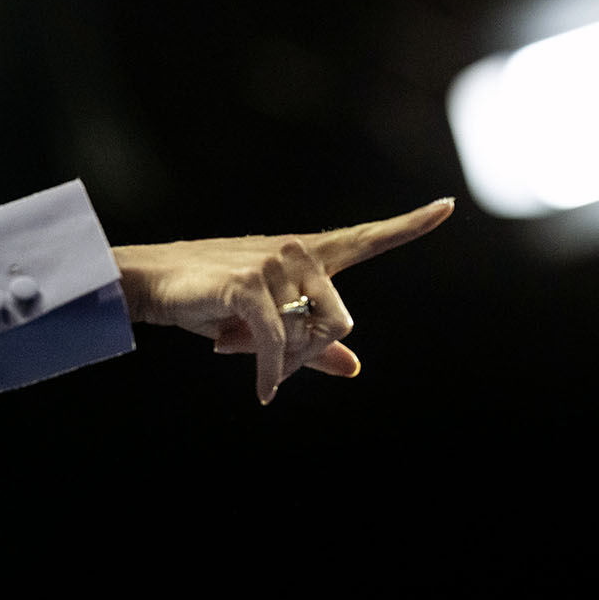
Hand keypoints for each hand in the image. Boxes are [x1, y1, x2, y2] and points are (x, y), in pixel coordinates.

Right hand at [111, 199, 454, 403]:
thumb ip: (312, 345)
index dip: (410, 225)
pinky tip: (262, 392)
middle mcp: (295, 251)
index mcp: (304, 254)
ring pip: (306, 337)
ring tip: (235, 352)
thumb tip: (354, 367)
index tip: (448, 207)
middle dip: (307, 354)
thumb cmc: (207, 300)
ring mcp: (273, 263)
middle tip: (270, 367)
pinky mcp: (248, 283)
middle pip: (338, 322)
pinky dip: (268, 374)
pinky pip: (276, 344)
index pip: (365, 238)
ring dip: (278, 364)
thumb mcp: (263, 323)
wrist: (151, 282)